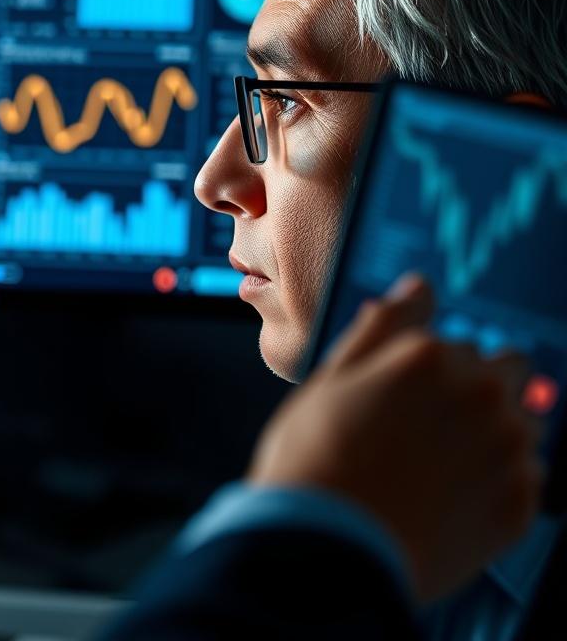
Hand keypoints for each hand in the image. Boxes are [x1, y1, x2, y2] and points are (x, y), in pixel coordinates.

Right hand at [247, 274, 542, 601]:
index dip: (426, 371)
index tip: (401, 401)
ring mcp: (508, 450)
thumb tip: (417, 285)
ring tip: (435, 468)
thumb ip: (380, 328)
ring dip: (492, 432)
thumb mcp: (329, 380)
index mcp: (431, 355)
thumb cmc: (315, 461)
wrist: (328, 553)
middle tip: (423, 430)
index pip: (456, 342)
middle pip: (505, 370)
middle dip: (474, 390)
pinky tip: (447, 499)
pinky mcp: (521, 503)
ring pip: (522, 420)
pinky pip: (524, 476)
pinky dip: (495, 482)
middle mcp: (483, 393)